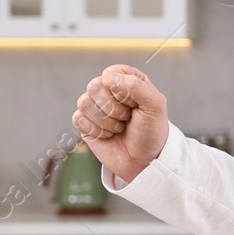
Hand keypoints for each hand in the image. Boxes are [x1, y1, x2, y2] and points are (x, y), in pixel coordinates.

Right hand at [73, 64, 169, 184]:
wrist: (143, 161)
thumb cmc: (152, 133)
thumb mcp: (156, 106)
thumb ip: (137, 86)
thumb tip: (108, 77)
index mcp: (128, 80)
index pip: (112, 73)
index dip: (122, 90)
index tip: (135, 104)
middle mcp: (110, 90)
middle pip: (94, 86)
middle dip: (113, 108)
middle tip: (127, 118)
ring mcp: (95, 105)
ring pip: (84, 102)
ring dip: (106, 121)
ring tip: (119, 128)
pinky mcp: (85, 122)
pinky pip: (78, 118)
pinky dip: (96, 130)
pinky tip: (108, 135)